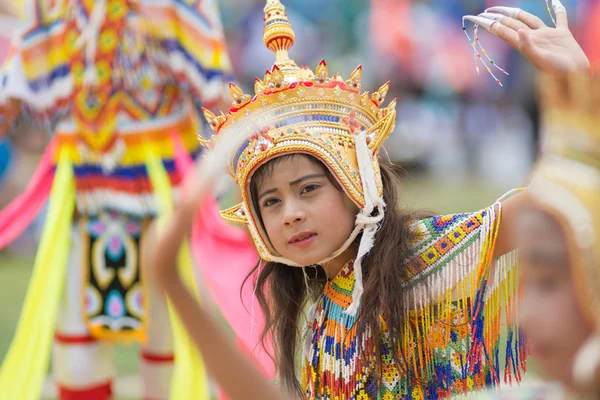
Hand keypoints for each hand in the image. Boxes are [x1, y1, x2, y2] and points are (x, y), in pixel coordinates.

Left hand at [464, 0, 589, 72]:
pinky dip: (559, 10)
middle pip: (513, 24)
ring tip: (508, 10)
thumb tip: (519, 32)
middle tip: (486, 11)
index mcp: (525, 44)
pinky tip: (556, 3)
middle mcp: (533, 38)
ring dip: (519, 14)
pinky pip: (560, 19)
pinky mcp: (562, 34)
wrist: (576, 75)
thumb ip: (528, 46)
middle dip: (499, 18)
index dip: (491, 24)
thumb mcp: (540, 59)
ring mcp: (547, 36)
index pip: (503, 31)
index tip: (479, 17)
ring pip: (530, 20)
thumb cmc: (558, 71)